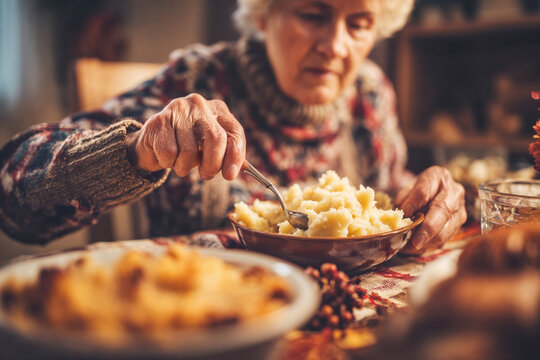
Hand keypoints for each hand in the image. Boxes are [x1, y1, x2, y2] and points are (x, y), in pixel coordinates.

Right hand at [127, 94, 245, 179]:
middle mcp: (199, 104)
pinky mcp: (159, 121)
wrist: (151, 144)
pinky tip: (166, 157)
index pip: (234, 132)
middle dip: (212, 164)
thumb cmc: (187, 147)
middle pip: (216, 139)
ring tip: (180, 163)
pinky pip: (169, 153)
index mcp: (218, 110)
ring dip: (185, 167)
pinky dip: (168, 163)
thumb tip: (239, 169)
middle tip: (206, 175)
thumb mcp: (210, 150)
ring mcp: (178, 109)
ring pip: (189, 150)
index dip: (235, 156)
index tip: (230, 175)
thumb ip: (226, 156)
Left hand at [395, 166, 466, 252]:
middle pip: (442, 210)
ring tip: (411, 247)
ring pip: (447, 228)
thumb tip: (403, 216)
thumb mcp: (407, 191)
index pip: (425, 190)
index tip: (404, 213)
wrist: (434, 193)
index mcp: (437, 176)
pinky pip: (447, 238)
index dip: (414, 203)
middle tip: (415, 242)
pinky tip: (418, 248)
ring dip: (429, 241)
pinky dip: (431, 245)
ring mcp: (460, 208)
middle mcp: (453, 191)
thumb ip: (404, 201)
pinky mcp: (460, 223)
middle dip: (428, 228)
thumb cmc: (416, 192)